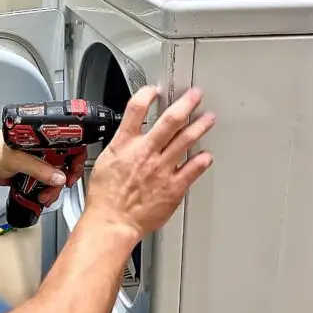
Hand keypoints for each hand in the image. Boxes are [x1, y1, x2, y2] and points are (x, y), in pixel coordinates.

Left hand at [0, 130, 86, 205]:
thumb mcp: (15, 158)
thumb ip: (37, 168)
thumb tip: (58, 177)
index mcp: (39, 134)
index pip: (67, 139)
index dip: (75, 153)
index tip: (75, 167)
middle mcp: (41, 145)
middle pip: (65, 159)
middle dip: (66, 175)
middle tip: (63, 184)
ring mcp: (37, 159)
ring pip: (56, 174)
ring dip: (54, 187)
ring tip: (46, 195)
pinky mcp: (32, 172)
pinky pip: (46, 182)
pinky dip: (47, 191)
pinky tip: (43, 196)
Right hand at [84, 86, 214, 242]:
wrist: (112, 222)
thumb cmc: (105, 199)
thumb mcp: (104, 162)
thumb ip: (120, 147)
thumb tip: (127, 138)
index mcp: (125, 145)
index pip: (136, 109)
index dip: (147, 94)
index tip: (155, 90)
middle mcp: (145, 152)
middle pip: (170, 120)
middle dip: (186, 104)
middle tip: (195, 96)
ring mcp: (162, 169)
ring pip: (186, 140)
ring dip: (200, 126)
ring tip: (208, 118)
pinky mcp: (173, 187)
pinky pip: (193, 169)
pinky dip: (202, 160)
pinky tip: (206, 155)